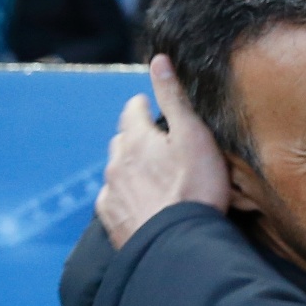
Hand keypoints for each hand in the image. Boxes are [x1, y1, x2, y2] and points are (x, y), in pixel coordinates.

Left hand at [97, 56, 230, 248]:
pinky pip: (113, 199)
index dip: (143, 106)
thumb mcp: (193, 136)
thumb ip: (174, 97)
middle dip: (135, 137)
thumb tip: (158, 60)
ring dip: (129, 167)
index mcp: (136, 139)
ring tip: (150, 175)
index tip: (150, 108)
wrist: (178, 245)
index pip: (133, 110)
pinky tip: (139, 202)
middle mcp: (117, 162)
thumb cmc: (194, 190)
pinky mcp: (112, 219)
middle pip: (122, 140)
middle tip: (155, 143)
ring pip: (116, 170)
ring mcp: (112, 192)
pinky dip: (124, 195)